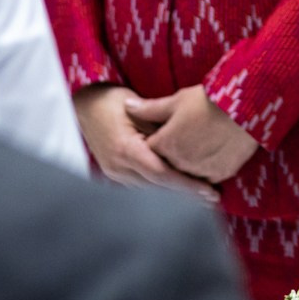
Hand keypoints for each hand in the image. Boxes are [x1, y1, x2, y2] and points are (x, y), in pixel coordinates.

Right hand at [74, 84, 219, 201]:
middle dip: (186, 195)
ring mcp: (115, 173)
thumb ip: (161, 129)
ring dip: (176, 194)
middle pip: (158, 187)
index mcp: (125, 150)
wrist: (84, 105)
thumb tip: (189, 143)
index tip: (208, 191)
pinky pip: (143, 184)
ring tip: (203, 197)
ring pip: (151, 189)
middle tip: (213, 198)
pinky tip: (180, 188)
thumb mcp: (140, 109)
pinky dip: (162, 187)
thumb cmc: (114, 101)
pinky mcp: (115, 174)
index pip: (161, 174)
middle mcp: (119, 168)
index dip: (186, 185)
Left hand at [131, 85, 260, 185]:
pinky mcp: (220, 174)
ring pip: (186, 175)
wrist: (247, 106)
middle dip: (167, 158)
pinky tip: (210, 158)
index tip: (157, 134)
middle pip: (166, 166)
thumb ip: (149, 108)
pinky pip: (206, 178)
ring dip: (185, 168)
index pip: (149, 151)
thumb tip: (127, 106)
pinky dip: (204, 172)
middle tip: (177, 144)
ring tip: (194, 151)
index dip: (152, 142)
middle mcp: (179, 163)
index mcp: (165, 145)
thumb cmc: (209, 100)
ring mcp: (200, 171)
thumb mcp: (177, 100)